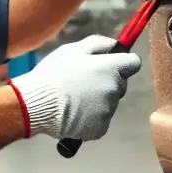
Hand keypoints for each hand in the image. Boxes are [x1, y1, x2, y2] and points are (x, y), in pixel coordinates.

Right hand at [8, 35, 141, 141]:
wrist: (38, 105)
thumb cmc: (54, 74)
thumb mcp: (72, 49)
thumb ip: (98, 43)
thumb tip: (116, 45)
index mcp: (111, 68)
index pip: (133, 63)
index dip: (122, 63)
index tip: (110, 64)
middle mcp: (115, 89)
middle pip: (120, 84)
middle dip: (107, 82)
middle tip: (83, 83)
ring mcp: (109, 111)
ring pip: (109, 103)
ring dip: (98, 100)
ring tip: (74, 99)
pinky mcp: (100, 128)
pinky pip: (100, 120)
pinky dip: (91, 118)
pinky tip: (74, 113)